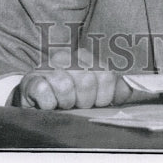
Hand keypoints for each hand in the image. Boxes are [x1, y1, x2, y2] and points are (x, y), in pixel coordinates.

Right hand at [15, 46, 133, 110]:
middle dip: (84, 102)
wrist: (37, 104)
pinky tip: (48, 105)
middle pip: (87, 82)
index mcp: (86, 58)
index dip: (103, 97)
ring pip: (65, 87)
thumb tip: (130, 90)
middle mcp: (67, 57)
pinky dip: (48, 105)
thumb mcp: (96, 94)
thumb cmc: (70, 100)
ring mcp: (48, 67)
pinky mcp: (31, 80)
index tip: (95, 103)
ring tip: (63, 105)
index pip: (106, 76)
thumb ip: (115, 90)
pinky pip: (44, 93)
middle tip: (77, 105)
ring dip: (65, 103)